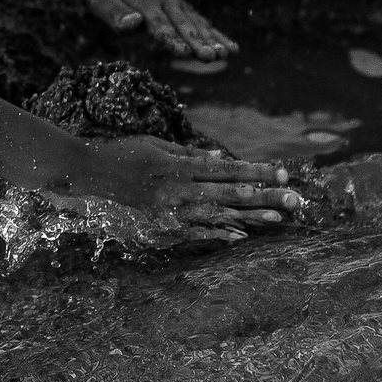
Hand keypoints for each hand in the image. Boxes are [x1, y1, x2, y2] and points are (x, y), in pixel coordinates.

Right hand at [49, 135, 300, 239]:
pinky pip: (195, 232)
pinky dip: (219, 233)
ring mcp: (170, 211)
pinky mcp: (160, 227)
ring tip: (278, 218)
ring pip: (218, 215)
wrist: (85, 176)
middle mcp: (178, 189)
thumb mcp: (156, 146)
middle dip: (265, 196)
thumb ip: (190, 155)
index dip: (256, 171)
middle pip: (230, 194)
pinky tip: (242, 235)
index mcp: (178, 165)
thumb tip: (222, 159)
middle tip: (295, 200)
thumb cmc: (120, 154)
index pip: (227, 169)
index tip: (283, 172)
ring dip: (250, 217)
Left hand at [84, 0, 234, 60]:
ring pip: (197, 24)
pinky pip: (201, 21)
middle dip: (198, 42)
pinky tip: (230, 47)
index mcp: (144, 4)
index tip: (185, 52)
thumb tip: (134, 23)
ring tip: (229, 54)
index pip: (159, 25)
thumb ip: (113, 12)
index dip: (172, 39)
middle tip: (212, 57)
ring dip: (213, 39)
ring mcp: (175, 4)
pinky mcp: (181, 7)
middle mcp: (164, 4)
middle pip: (183, 25)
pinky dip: (216, 33)